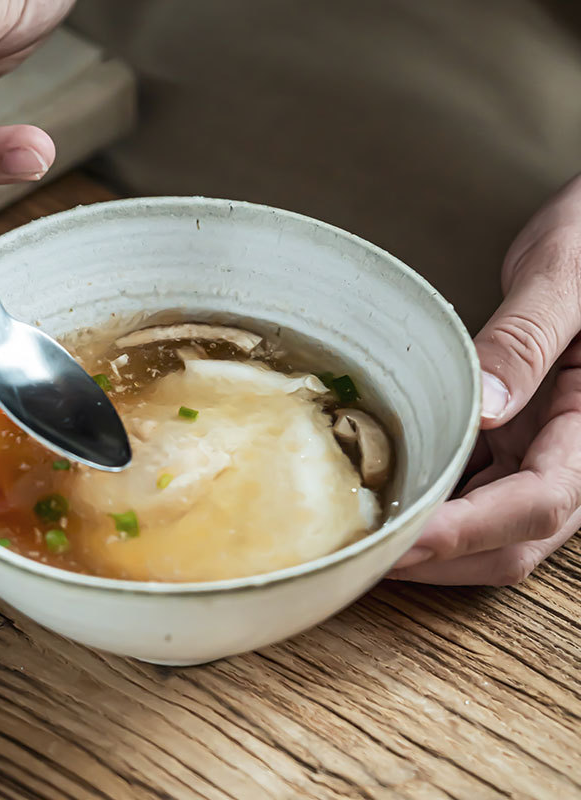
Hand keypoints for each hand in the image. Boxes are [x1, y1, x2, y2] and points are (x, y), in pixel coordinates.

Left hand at [390, 175, 580, 584]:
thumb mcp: (567, 278)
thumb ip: (526, 341)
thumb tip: (485, 405)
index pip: (539, 503)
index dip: (466, 531)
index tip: (401, 540)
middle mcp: (579, 454)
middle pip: (514, 540)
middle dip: (440, 560)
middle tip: (365, 558)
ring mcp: (550, 452)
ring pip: (497, 532)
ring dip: (435, 549)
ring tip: (369, 541)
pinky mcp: (524, 442)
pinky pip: (482, 494)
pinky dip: (438, 510)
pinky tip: (394, 501)